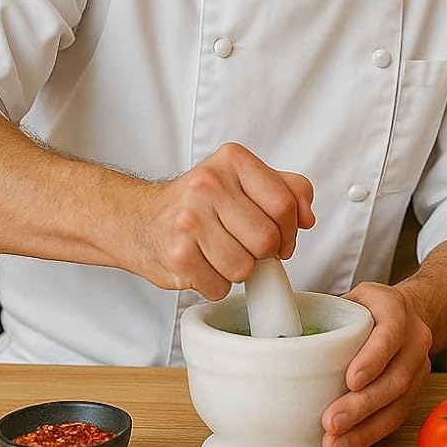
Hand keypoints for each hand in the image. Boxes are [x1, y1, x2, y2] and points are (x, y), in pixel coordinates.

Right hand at [124, 142, 314, 300]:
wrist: (139, 220)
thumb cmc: (198, 203)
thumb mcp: (242, 180)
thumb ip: (287, 190)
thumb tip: (307, 218)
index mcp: (232, 160)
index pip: (285, 204)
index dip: (289, 229)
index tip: (279, 235)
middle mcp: (208, 184)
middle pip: (268, 239)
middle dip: (264, 252)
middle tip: (245, 246)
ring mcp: (190, 220)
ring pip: (246, 268)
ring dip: (239, 270)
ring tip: (220, 253)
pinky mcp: (178, 255)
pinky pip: (220, 286)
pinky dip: (215, 284)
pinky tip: (202, 264)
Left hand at [321, 282, 432, 446]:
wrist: (405, 315)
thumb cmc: (368, 308)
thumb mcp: (350, 298)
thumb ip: (324, 312)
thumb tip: (277, 333)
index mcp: (395, 310)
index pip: (389, 334)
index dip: (373, 359)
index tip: (351, 381)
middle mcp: (414, 339)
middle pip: (396, 377)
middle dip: (362, 404)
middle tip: (331, 422)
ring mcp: (419, 367)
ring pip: (399, 403)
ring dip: (365, 428)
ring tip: (335, 443)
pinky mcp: (415, 391)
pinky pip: (396, 417)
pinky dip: (370, 433)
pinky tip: (348, 445)